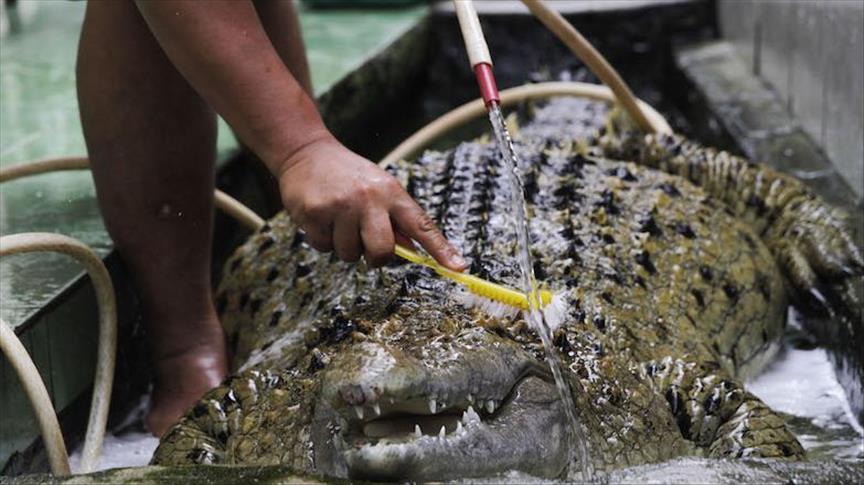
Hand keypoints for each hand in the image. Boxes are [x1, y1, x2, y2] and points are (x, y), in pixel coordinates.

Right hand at [277, 137, 465, 269]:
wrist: (305, 151)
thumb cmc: (348, 175)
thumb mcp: (378, 187)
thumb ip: (394, 218)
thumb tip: (411, 251)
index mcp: (391, 192)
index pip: (422, 225)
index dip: (441, 249)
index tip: (459, 268)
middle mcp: (369, 198)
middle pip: (382, 251)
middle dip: (374, 258)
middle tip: (364, 243)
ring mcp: (341, 205)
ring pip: (349, 254)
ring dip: (343, 245)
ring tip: (337, 219)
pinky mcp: (315, 213)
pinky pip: (323, 248)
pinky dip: (321, 239)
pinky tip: (320, 217)